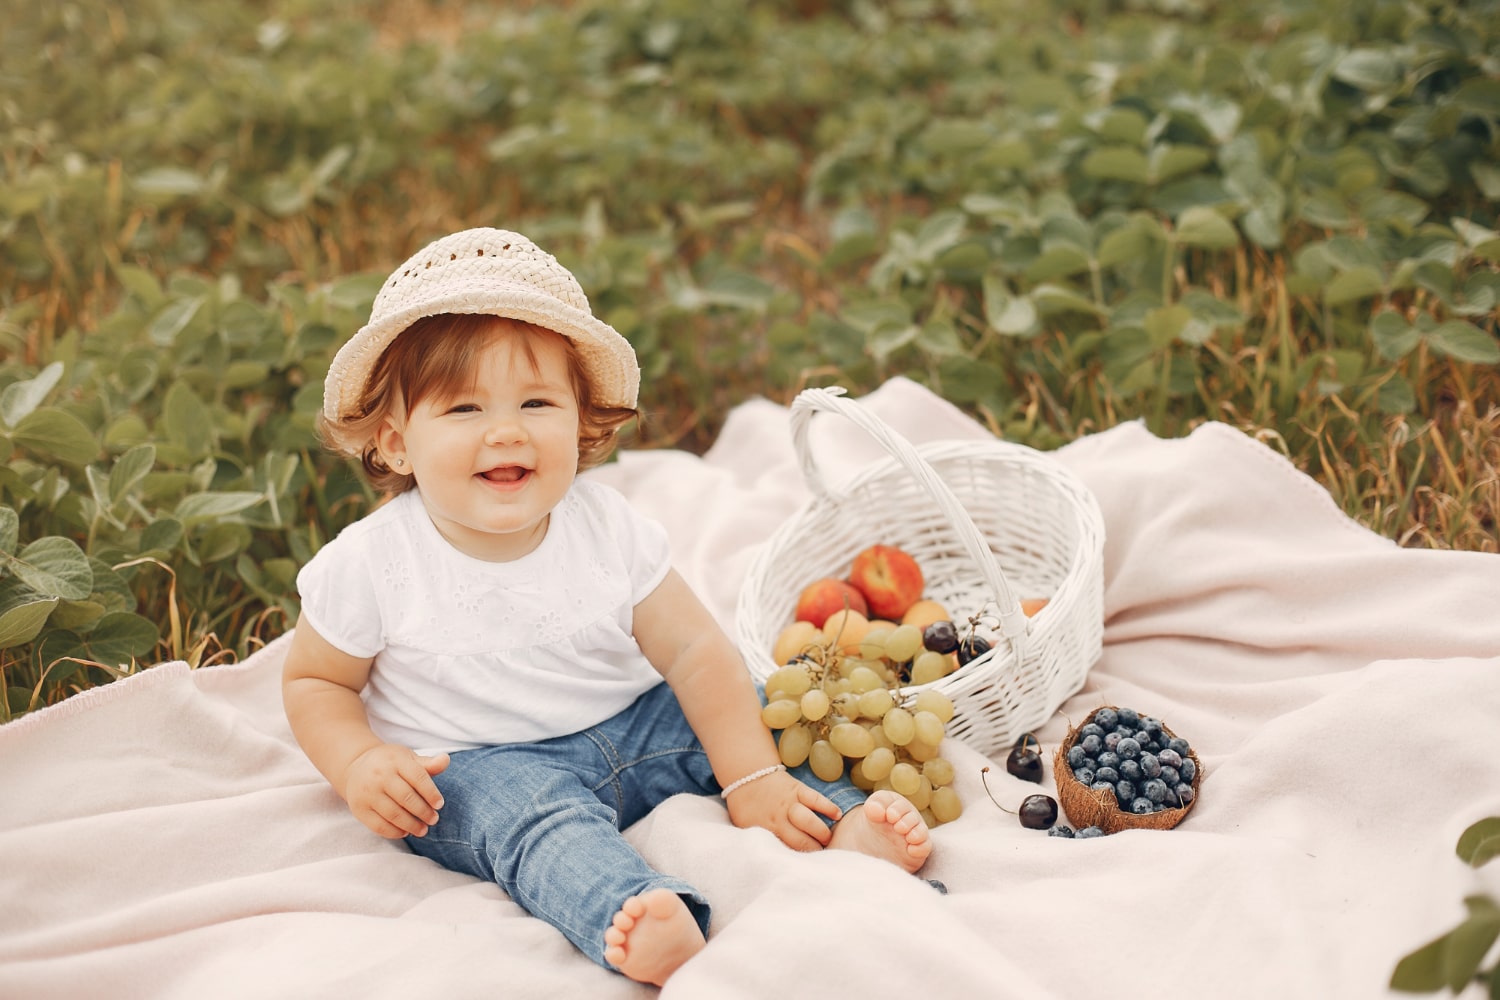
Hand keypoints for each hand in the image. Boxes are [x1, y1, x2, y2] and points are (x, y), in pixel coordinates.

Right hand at [341, 744, 448, 838]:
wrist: (355, 766)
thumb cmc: (389, 763)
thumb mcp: (407, 758)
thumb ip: (428, 763)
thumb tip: (445, 760)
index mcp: (395, 761)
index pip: (418, 777)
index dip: (431, 793)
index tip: (440, 804)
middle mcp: (379, 776)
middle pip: (406, 798)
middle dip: (423, 812)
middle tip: (434, 819)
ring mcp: (367, 793)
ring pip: (393, 814)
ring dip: (411, 825)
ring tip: (423, 830)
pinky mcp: (359, 809)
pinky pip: (378, 825)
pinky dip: (394, 832)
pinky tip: (405, 832)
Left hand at [723, 770, 841, 850]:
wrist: (746, 775)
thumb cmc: (746, 806)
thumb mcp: (745, 826)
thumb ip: (759, 839)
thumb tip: (771, 857)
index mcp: (765, 829)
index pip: (784, 849)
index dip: (797, 859)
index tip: (806, 866)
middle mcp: (778, 818)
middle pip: (800, 839)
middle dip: (812, 850)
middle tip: (821, 856)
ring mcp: (789, 802)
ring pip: (808, 820)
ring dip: (820, 832)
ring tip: (827, 839)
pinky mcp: (797, 788)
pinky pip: (815, 798)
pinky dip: (827, 806)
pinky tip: (837, 815)